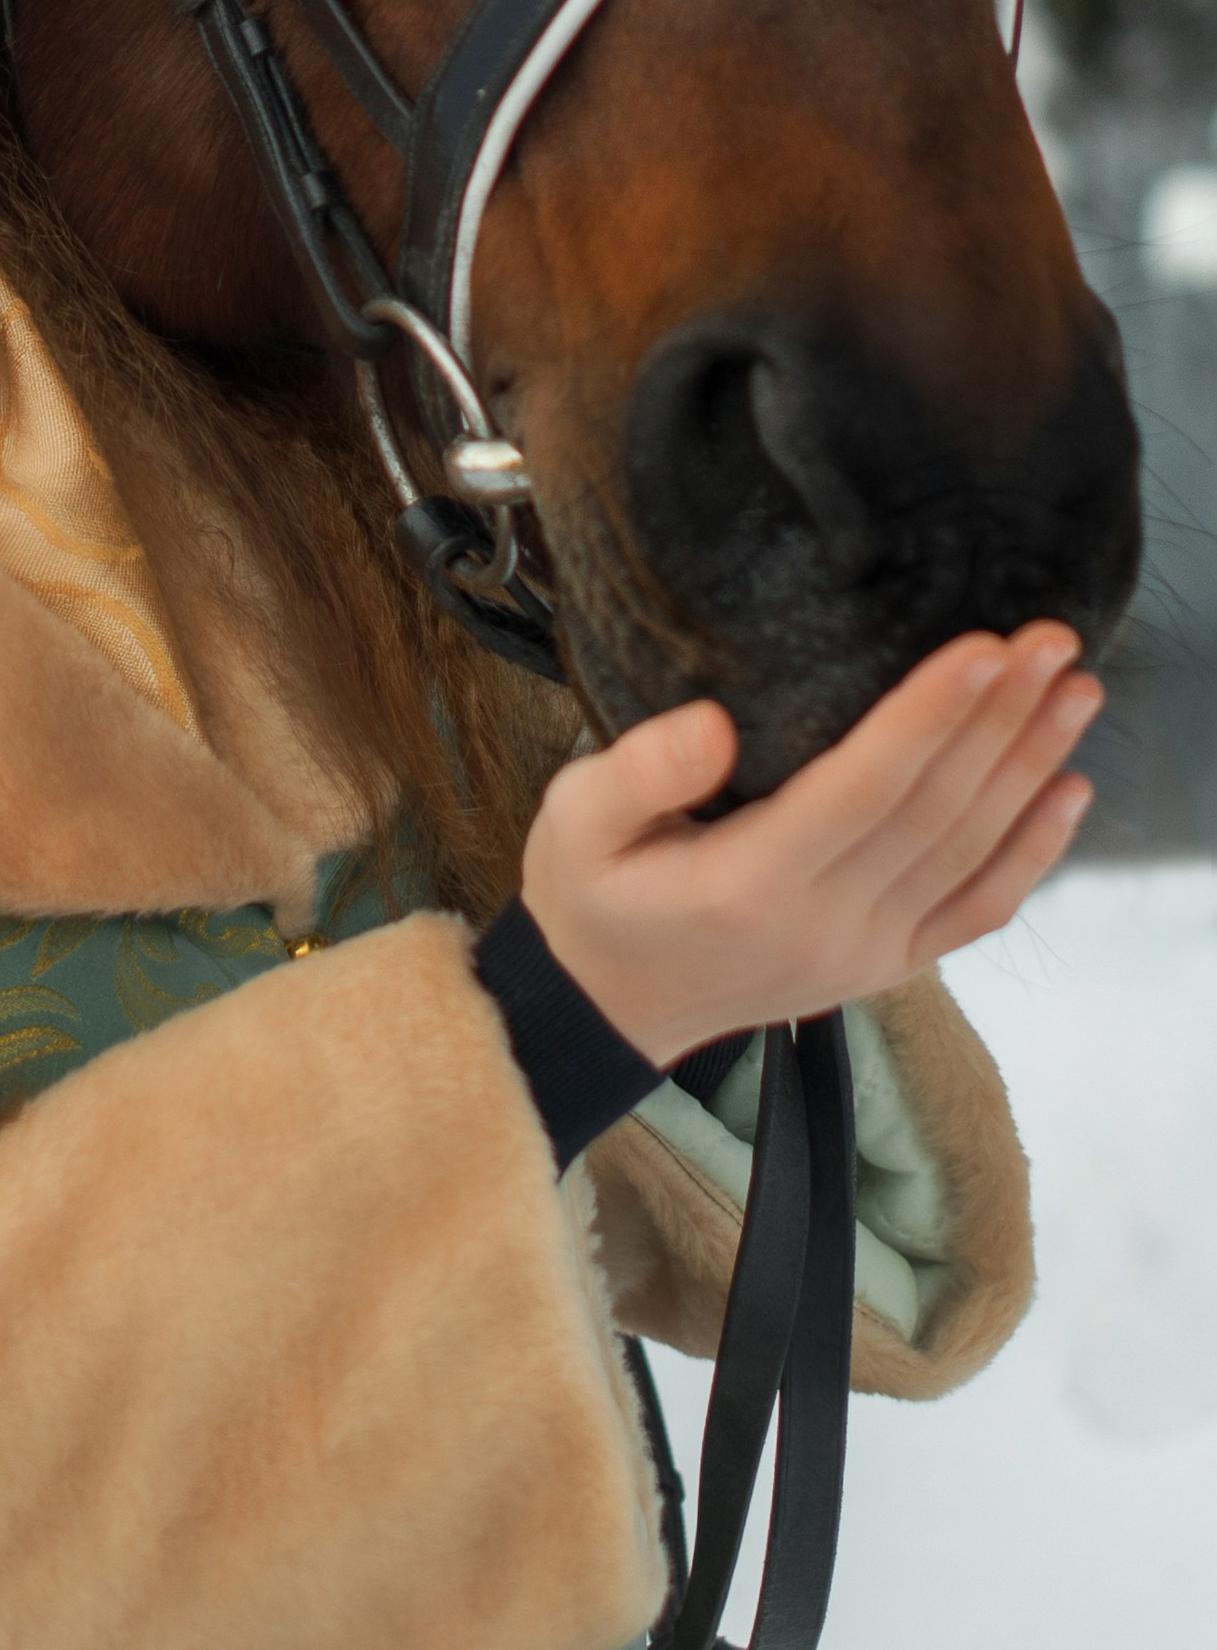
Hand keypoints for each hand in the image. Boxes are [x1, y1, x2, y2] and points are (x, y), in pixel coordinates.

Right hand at [521, 624, 1099, 1067]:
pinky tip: (1069, 790)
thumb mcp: (574, 822)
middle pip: (935, 812)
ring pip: (969, 854)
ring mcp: (866, 953)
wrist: (608, 1010)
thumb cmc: (592, 897)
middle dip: (1002, 720)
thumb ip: (635, 773)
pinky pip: (977, 912)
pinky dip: (1033, 854)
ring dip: (1030, 767)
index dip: (929, 717)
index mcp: (749, 884)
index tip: (984, 647)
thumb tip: (714, 724)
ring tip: (1076, 690)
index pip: (864, 789)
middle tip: (1053, 639)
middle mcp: (825, 925)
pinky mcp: (887, 966)